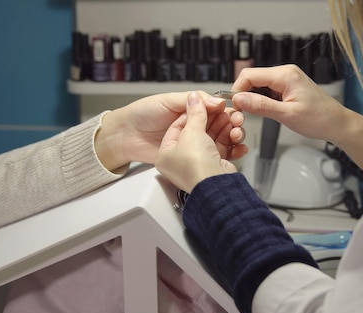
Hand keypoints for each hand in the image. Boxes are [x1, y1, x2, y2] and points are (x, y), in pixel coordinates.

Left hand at [95, 91, 246, 170]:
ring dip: (232, 136)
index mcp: (186, 115)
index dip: (221, 111)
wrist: (125, 139)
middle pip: (218, 126)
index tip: (230, 109)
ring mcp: (195, 148)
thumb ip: (193, 102)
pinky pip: (218, 156)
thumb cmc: (142, 118)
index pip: (209, 111)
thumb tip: (215, 100)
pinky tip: (237, 147)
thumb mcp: (169, 102)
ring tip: (236, 133)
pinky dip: (230, 152)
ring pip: (221, 140)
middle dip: (230, 124)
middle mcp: (191, 131)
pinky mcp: (197, 163)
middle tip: (236, 121)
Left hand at [156, 92, 238, 192]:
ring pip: (214, 140)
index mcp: (167, 152)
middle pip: (201, 131)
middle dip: (217, 121)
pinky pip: (223, 152)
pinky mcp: (214, 169)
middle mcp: (181, 159)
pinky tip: (238, 140)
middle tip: (227, 112)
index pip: (182, 124)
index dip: (197, 112)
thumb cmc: (193, 167)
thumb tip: (195, 97)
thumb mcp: (191, 132)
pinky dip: (233, 145)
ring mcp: (198, 165)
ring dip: (228, 130)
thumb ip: (195, 111)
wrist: (213, 190)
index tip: (210, 104)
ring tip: (236, 124)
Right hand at [233, 64, 362, 181]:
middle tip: (243, 113)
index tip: (235, 107)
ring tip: (257, 114)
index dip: (238, 90)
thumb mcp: (287, 115)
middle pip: (252, 78)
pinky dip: (262, 100)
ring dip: (253, 98)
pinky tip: (267, 111)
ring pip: (259, 84)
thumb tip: (239, 99)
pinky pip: (268, 89)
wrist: (337, 124)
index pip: (249, 75)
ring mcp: (287, 78)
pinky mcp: (288, 86)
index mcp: (285, 75)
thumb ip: (261, 106)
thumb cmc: (318, 119)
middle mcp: (285, 72)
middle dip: (244, 94)